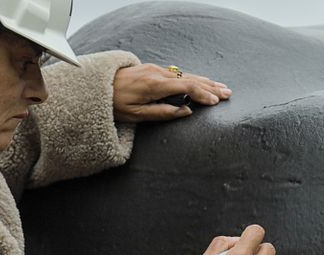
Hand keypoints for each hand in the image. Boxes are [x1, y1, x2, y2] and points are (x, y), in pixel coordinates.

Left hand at [113, 63, 231, 122]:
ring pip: (185, 75)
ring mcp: (155, 70)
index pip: (187, 87)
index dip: (204, 94)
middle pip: (190, 79)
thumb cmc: (114, 103)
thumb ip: (163, 113)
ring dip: (204, 82)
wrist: (96, 84)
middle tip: (228, 93)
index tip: (216, 101)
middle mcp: (158, 74)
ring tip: (219, 87)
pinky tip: (200, 82)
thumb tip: (186, 111)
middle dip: (210, 87)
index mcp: (155, 85)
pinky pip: (178, 74)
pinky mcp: (152, 70)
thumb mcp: (137, 115)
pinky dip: (193, 79)